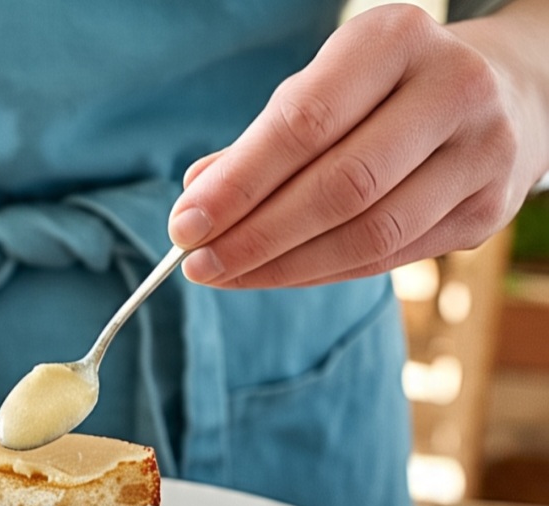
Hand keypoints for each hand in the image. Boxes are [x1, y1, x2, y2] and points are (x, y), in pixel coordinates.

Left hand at [168, 1, 548, 287]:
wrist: (509, 91)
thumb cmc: (385, 92)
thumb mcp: (325, 88)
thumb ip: (262, 142)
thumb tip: (195, 197)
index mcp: (397, 41)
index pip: (304, 124)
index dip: (238, 185)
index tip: (184, 225)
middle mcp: (452, 90)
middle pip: (339, 187)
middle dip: (255, 236)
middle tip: (197, 264)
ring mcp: (480, 154)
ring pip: (368, 235)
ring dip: (282, 267)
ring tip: (227, 276)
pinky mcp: (485, 211)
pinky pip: (387, 259)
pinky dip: (319, 273)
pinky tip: (274, 276)